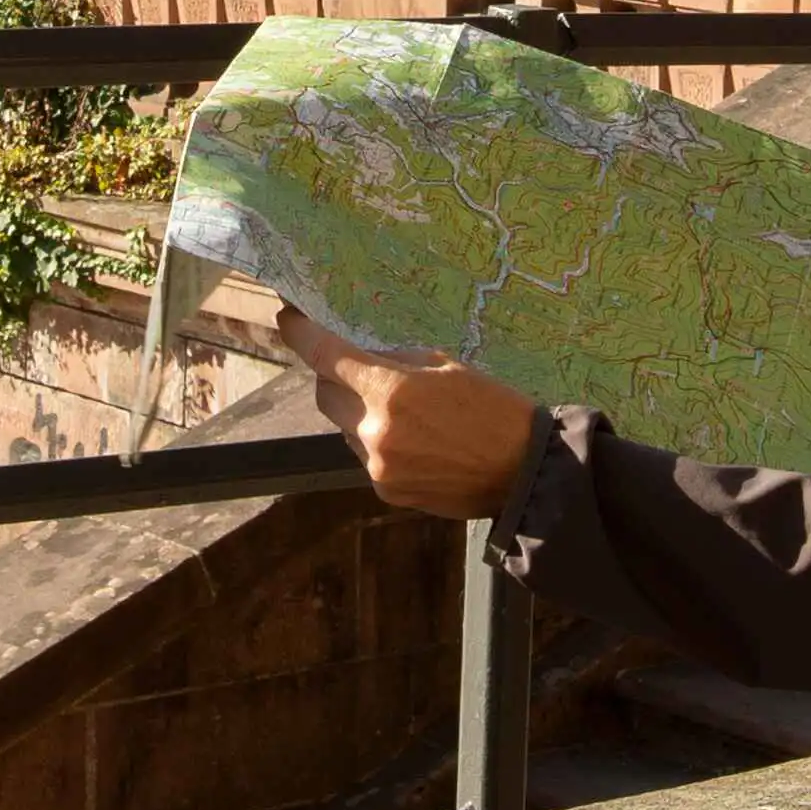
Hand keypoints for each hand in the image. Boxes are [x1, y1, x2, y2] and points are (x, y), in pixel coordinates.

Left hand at [282, 313, 536, 522]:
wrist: (522, 471)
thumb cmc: (493, 408)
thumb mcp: (445, 365)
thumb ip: (396, 360)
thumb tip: (362, 357)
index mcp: (390, 390)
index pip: (324, 356)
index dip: (300, 333)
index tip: (288, 319)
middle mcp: (374, 431)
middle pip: (325, 394)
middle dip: (336, 378)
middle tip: (361, 369)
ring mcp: (377, 465)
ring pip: (345, 427)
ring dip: (360, 413)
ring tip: (407, 414)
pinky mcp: (386, 490)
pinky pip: (365, 456)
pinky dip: (378, 443)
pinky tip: (416, 442)